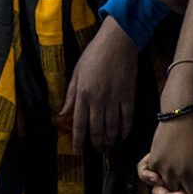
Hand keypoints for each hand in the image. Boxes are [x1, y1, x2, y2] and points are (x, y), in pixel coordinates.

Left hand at [58, 17, 138, 153]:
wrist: (118, 42)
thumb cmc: (94, 54)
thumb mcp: (76, 73)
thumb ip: (70, 95)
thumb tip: (63, 113)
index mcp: (82, 95)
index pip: (78, 124)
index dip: (78, 141)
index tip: (78, 152)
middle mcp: (98, 100)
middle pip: (96, 129)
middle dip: (96, 143)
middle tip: (97, 151)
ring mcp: (115, 98)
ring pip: (112, 126)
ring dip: (111, 139)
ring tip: (110, 146)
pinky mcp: (129, 94)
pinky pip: (128, 116)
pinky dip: (126, 128)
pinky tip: (124, 135)